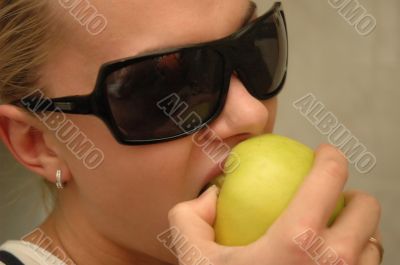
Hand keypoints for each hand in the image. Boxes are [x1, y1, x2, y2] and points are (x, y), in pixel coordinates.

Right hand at [167, 145, 381, 264]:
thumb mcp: (192, 257)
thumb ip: (190, 216)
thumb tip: (211, 196)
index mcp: (299, 240)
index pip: (329, 177)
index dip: (331, 156)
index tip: (324, 152)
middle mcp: (337, 262)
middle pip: (367, 208)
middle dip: (352, 195)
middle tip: (332, 198)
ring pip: (375, 244)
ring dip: (358, 230)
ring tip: (334, 230)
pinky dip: (358, 260)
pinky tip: (335, 263)